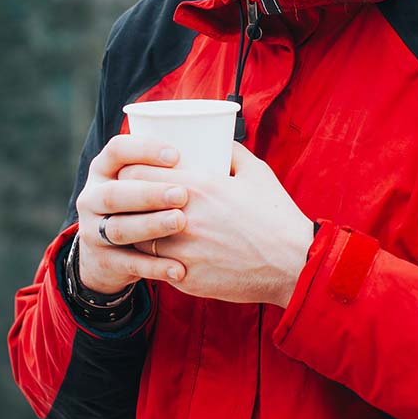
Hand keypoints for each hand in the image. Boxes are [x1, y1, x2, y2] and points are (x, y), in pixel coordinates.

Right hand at [74, 135, 190, 293]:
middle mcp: (92, 197)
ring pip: (119, 228)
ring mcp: (93, 231)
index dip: (143, 150)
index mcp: (105, 169)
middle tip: (182, 194)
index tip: (176, 155)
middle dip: (148, 193)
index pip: (117, 150)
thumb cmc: (143, 206)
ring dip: (150, 225)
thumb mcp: (146, 180)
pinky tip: (179, 267)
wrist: (110, 255)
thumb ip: (175, 162)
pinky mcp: (104, 261)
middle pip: (114, 192)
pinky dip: (154, 266)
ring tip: (181, 223)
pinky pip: (128, 263)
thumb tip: (224, 143)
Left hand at [117, 142, 313, 307]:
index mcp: (198, 186)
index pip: (136, 173)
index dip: (129, 171)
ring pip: (134, 237)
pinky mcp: (184, 279)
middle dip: (124, 199)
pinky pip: (152, 265)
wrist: (293, 264)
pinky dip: (152, 257)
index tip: (132, 171)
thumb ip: (230, 152)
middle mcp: (183, 218)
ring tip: (139, 224)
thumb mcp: (256, 172)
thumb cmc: (276, 216)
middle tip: (129, 197)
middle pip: (128, 204)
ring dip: (134, 230)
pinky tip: (158, 251)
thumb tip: (216, 139)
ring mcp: (181, 251)